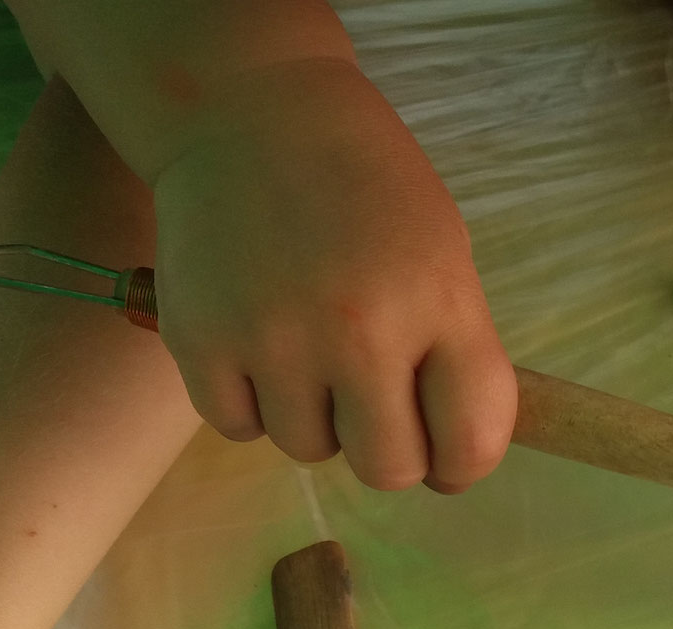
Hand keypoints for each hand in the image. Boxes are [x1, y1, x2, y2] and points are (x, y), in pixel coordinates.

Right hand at [150, 58, 514, 492]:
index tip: (445, 456)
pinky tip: (256, 344)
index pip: (471, 444)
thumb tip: (454, 452)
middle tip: (371, 403)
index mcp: (439, 304)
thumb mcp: (442, 256)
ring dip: (313, 418)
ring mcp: (275, 339)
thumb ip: (454, 352)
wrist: (253, 115)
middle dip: (386, 448)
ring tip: (306, 347)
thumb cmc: (367, 191)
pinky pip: (239, 427)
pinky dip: (249, 402)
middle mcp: (361, 330)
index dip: (461, 466)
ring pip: (309, 450)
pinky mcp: (201, 341)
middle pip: (387, 469)